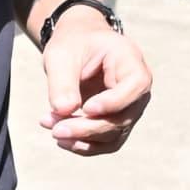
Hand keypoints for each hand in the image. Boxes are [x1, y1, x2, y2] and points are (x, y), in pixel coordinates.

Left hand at [41, 6, 152, 155]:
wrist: (77, 46)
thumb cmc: (73, 44)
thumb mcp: (61, 55)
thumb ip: (62, 81)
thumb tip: (63, 111)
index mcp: (131, 62)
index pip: (135, 86)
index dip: (113, 102)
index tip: (86, 108)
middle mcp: (137, 89)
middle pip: (122, 118)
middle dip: (88, 128)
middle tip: (56, 129)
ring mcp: (129, 109)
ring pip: (113, 135)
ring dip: (82, 139)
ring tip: (52, 129)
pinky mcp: (116, 123)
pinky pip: (105, 143)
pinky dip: (84, 145)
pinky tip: (62, 140)